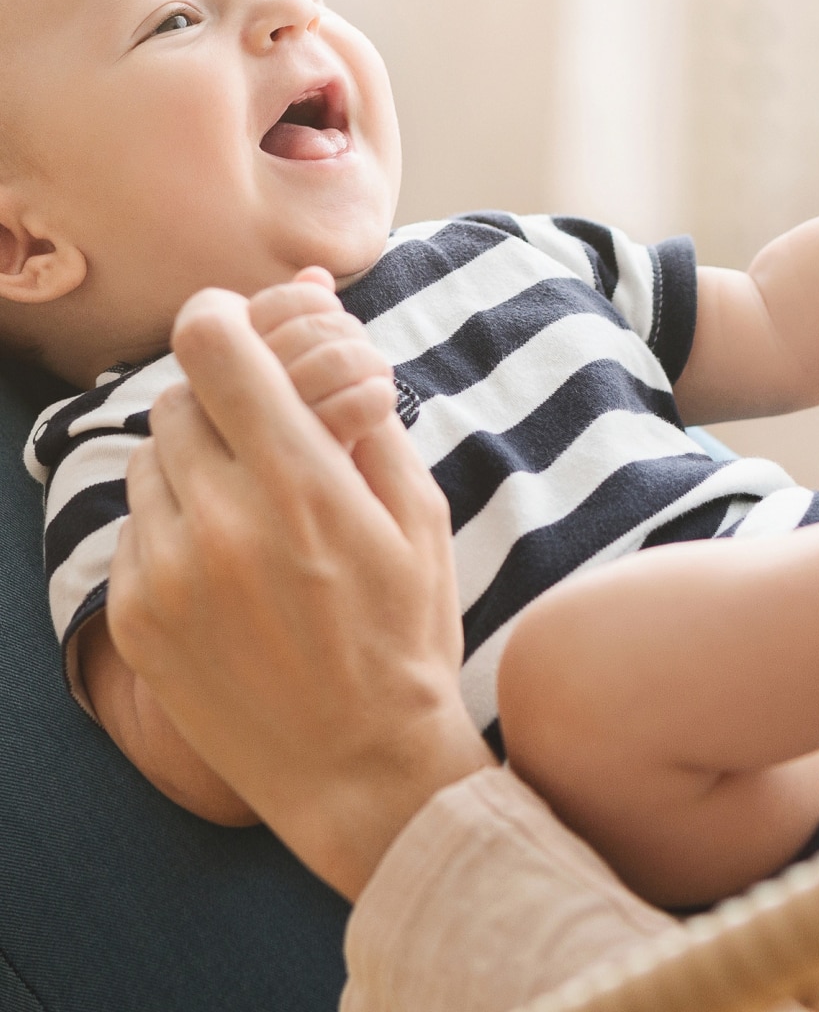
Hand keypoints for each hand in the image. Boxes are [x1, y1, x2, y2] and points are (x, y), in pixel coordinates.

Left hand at [107, 288, 492, 900]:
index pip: (214, 346)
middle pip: (175, 396)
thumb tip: (326, 313)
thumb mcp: (420, 514)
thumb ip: (367, 409)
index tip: (244, 330)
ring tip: (253, 507)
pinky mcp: (134, 617)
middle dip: (222, 397)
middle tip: (267, 432)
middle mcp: (222, 522)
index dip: (224, 317)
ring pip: (149, 459)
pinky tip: (229, 563)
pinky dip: (176, 520)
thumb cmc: (406, 633)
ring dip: (195, 458)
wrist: (360, 770)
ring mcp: (167, 574)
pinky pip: (136, 524)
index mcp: (304, 486)